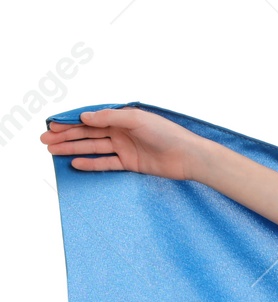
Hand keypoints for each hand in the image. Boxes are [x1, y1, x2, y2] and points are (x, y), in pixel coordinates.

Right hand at [40, 107, 209, 180]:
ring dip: (73, 148)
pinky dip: (91, 163)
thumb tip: (84, 117)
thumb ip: (109, 118)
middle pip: (87, 133)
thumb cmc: (166, 133)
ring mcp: (125, 148)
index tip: (51, 125)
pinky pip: (106, 163)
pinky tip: (76, 163)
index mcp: (121, 117)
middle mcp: (121, 131)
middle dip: (65, 136)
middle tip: (44, 141)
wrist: (188, 156)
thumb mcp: (136, 119)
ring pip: (93, 147)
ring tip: (53, 151)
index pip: (90, 119)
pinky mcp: (131, 163)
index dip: (69, 122)